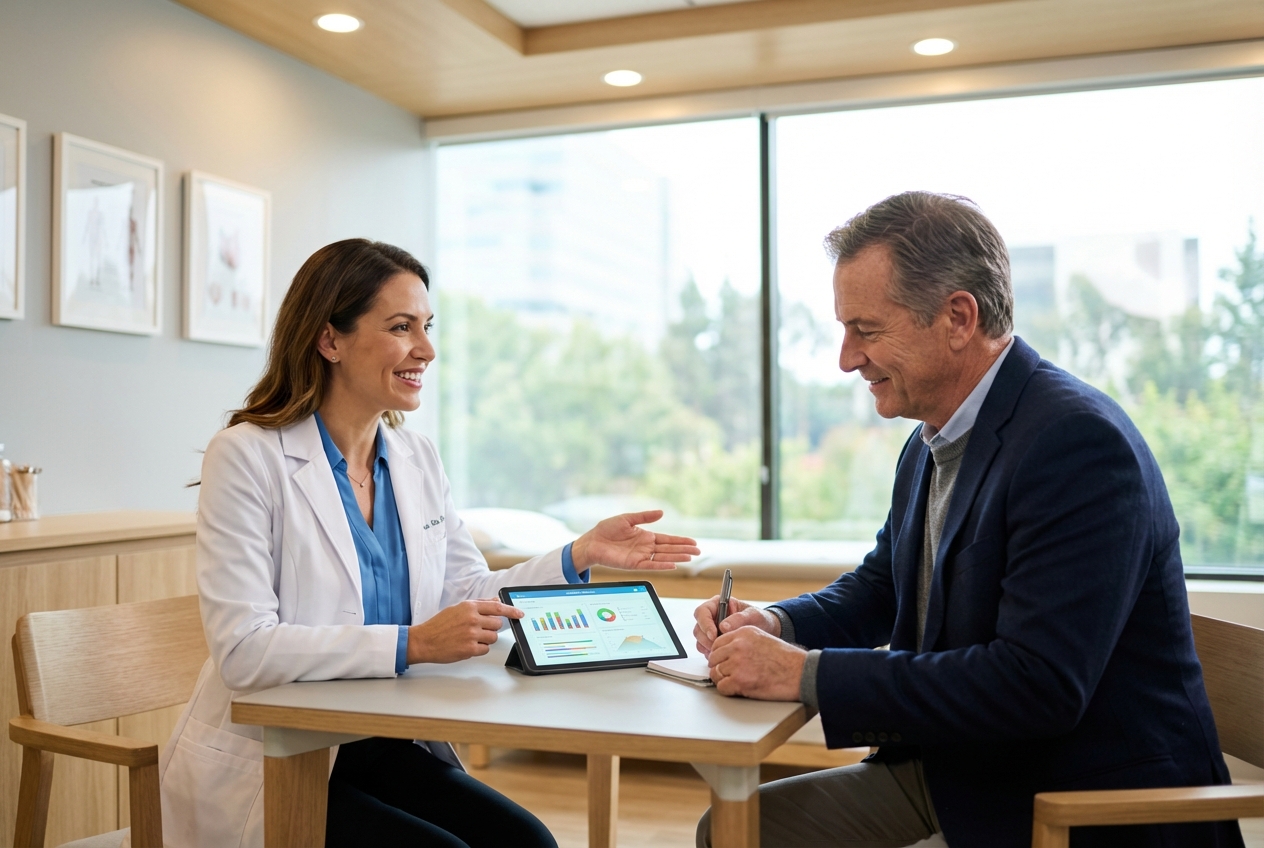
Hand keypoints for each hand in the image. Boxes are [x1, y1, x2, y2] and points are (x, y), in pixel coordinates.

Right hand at [406, 599, 522, 663]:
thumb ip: (479, 604)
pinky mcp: (469, 649)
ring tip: (471, 638)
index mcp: (469, 607)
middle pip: (497, 624)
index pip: (497, 607)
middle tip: (478, 629)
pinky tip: (467, 645)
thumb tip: (496, 601)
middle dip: (491, 628)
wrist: (423, 641)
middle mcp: (472, 619)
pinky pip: (485, 649)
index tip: (520, 614)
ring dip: (486, 639)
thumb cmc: (439, 625)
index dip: (512, 611)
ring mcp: (471, 634)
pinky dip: (479, 649)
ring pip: (493, 637)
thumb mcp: (457, 608)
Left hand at [570, 510, 699, 572]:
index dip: (680, 541)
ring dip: (677, 558)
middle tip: (698, 551)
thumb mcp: (627, 519)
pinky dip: (662, 566)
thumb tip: (662, 512)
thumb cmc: (607, 530)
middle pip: (669, 549)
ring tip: (690, 558)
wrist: (592, 541)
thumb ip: (644, 516)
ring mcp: (641, 556)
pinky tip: (672, 565)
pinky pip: (651, 565)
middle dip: (684, 550)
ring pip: (663, 557)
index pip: (667, 539)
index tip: (693, 542)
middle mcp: (646, 548)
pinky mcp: (634, 564)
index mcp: (646, 537)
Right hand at [693, 596, 779, 655]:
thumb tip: (723, 626)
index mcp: (718, 605)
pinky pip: (704, 648)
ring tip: (723, 650)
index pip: (702, 612)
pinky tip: (723, 654)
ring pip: (700, 639)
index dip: (705, 623)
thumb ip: (739, 618)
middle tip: (718, 646)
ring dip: (708, 647)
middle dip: (706, 639)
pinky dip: (711, 653)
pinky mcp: (713, 642)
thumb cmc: (760, 619)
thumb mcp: (753, 615)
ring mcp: (711, 630)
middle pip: (698, 627)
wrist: (766, 631)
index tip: (714, 634)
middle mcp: (712, 617)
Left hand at [708, 626, 805, 699]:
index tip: (723, 662)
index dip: (719, 655)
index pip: (717, 643)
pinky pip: (721, 687)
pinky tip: (738, 690)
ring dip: (723, 680)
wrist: (799, 672)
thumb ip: (743, 642)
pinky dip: (728, 690)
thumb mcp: (763, 639)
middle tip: (728, 675)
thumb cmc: (786, 659)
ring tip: (735, 683)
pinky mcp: (739, 680)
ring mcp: (737, 663)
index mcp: (743, 633)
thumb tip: (727, 654)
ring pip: (716, 673)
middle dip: (719, 668)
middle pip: (714, 658)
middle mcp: (737, 645)